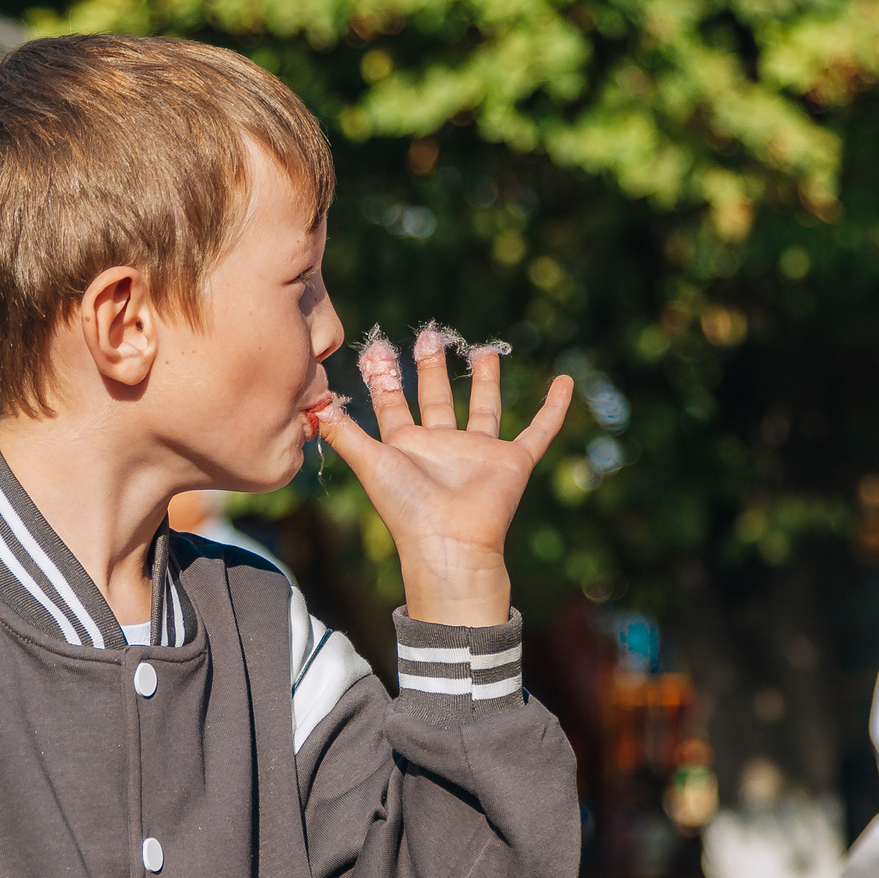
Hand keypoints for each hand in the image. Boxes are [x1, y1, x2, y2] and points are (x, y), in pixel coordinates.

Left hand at [319, 351, 573, 626]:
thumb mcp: (370, 462)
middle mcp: (441, 446)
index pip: (392, 403)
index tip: (377, 346)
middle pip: (435, 398)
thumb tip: (313, 403)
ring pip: (482, 407)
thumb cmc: (406, 508)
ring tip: (483, 349)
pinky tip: (565, 382)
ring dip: (484, 380)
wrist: (448, 542)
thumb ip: (343, 432)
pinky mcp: (512, 461)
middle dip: (431, 368)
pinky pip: (539, 430)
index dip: (383, 377)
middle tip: (430, 335)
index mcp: (406, 447)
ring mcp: (478, 453)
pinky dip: (553, 409)